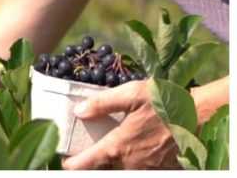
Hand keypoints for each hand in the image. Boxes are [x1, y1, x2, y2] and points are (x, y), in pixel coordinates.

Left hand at [62, 81, 179, 168]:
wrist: (198, 115)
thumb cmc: (164, 102)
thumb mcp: (130, 94)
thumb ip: (101, 103)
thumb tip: (79, 111)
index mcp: (119, 146)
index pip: (88, 163)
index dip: (73, 164)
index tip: (65, 162)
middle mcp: (131, 162)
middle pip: (104, 169)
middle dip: (93, 164)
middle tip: (85, 153)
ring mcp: (147, 167)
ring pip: (123, 170)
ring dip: (113, 163)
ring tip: (108, 151)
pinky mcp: (161, 168)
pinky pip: (141, 168)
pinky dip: (132, 163)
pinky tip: (133, 150)